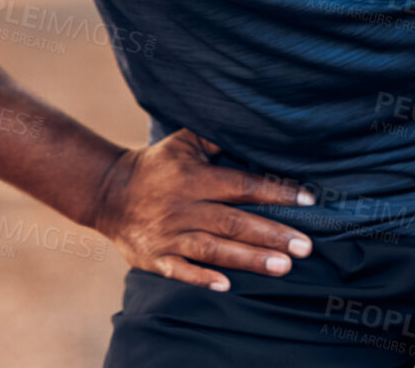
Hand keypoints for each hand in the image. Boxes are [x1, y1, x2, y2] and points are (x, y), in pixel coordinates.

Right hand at [87, 128, 315, 290]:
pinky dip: (201, 278)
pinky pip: (180, 270)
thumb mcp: (183, 143)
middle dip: (271, 234)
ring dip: (249, 259)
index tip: (307, 200)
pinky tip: (226, 286)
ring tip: (283, 267)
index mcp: (192, 178)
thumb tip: (254, 127)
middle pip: (232, 222)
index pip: (240, 184)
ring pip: (213, 249)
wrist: (108, 192)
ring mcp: (168, 234)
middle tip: (306, 246)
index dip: (274, 192)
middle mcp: (182, 207)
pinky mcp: (155, 257)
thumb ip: (216, 137)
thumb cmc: (156, 166)